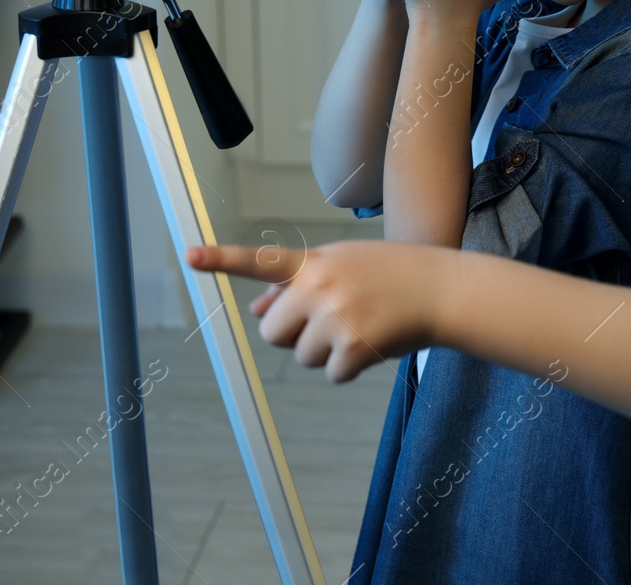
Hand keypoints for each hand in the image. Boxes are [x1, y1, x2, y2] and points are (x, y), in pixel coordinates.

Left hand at [185, 239, 454, 381]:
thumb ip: (297, 286)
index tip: (190, 257)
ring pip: (302, 356)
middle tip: (332, 322)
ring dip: (327, 352)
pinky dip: (350, 367)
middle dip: (294, 336)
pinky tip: (374, 343)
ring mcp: (335, 316)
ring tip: (362, 326)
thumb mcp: (344, 267)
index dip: (222, 260)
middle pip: (273, 333)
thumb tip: (256, 307)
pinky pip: (331, 373)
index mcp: (314, 263)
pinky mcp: (353, 346)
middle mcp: (319, 286)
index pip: (261, 261)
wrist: (441, 288)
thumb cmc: (391, 276)